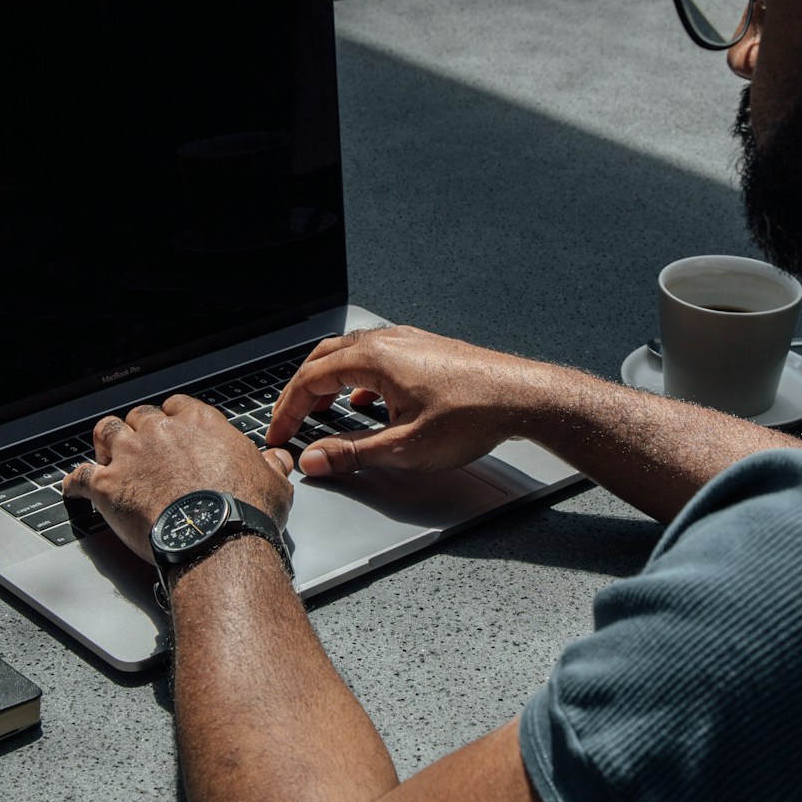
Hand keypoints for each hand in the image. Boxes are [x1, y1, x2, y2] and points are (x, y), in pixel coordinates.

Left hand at [63, 395, 294, 562]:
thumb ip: (270, 466)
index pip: (177, 407)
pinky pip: (80, 477)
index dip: (172, 420)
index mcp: (200, 424)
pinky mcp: (108, 486)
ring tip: (106, 455)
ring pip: (105, 433)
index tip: (174, 432)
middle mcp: (161, 432)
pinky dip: (75, 483)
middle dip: (138, 431)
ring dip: (105, 444)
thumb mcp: (273, 483)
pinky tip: (72, 488)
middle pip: (139, 417)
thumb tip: (277, 459)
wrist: (217, 538)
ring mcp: (131, 455)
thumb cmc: (245, 511)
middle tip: (142, 450)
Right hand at [266, 326, 541, 476]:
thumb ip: (353, 454)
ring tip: (319, 411)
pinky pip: (376, 357)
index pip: (310, 379)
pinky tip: (367, 403)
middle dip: (301, 392)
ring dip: (328, 382)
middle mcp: (388, 341)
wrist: (523, 396)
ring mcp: (408, 341)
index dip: (287, 410)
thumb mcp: (405, 447)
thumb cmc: (473, 415)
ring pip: (350, 354)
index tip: (278, 434)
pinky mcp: (426, 349)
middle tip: (289, 421)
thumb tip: (314, 460)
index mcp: (374, 358)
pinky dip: (357, 379)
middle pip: (324, 359)